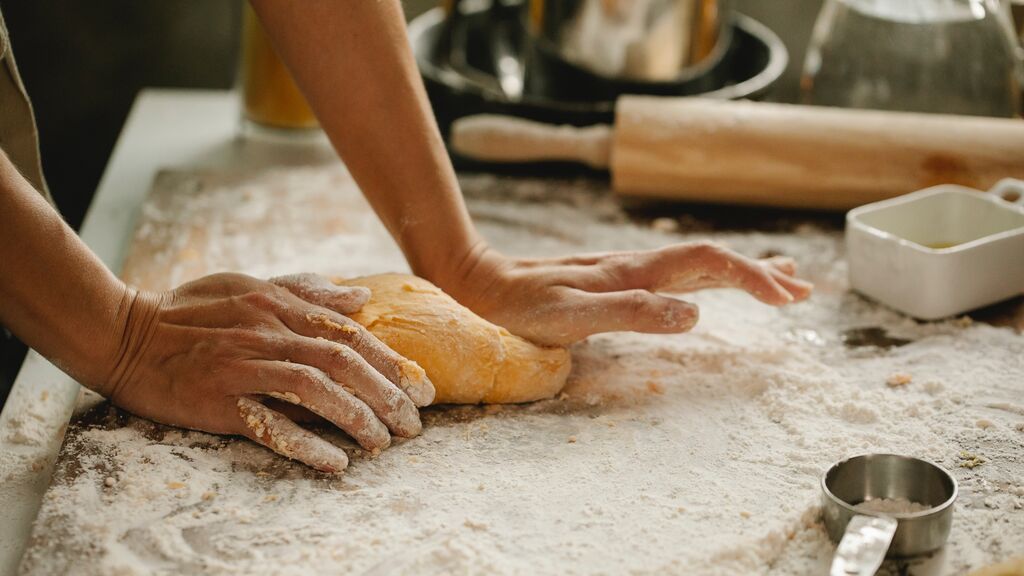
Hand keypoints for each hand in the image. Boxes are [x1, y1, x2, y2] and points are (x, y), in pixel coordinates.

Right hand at [97, 273, 434, 472]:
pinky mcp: (219, 401)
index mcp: (278, 306)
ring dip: (358, 418)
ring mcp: (243, 367)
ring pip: (316, 390)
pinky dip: (307, 442)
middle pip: (344, 363)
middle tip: (415, 423)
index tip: (422, 387)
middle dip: (388, 394)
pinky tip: (336, 461)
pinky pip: (270, 424)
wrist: (123, 333)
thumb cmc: (188, 310)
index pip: (350, 334)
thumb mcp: (248, 285)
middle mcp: (268, 333)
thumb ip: (305, 291)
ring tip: (384, 443)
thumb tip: (358, 298)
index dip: (392, 362)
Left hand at [438, 242, 813, 346]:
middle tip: (804, 291)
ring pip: (697, 264)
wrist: (482, 282)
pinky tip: (708, 286)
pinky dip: (708, 277)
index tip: (788, 300)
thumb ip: (631, 313)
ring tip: (781, 281)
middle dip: (761, 274)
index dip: (753, 277)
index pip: (710, 263)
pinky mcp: (615, 280)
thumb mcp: (572, 318)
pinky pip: (675, 274)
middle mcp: (637, 265)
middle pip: (713, 259)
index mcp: (635, 272)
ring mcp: (628, 270)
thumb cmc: (521, 307)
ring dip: (742, 272)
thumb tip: (696, 313)